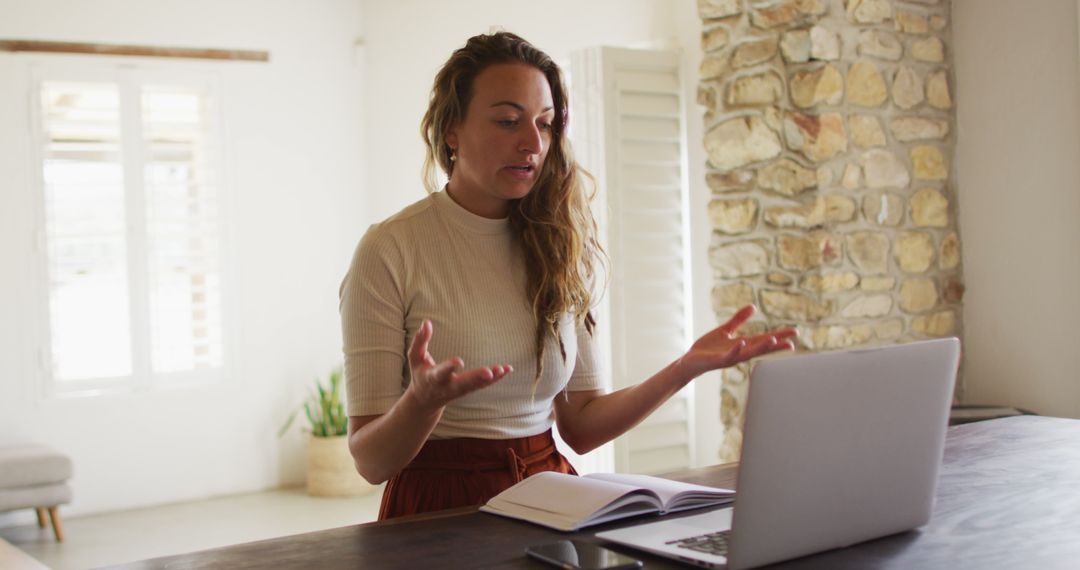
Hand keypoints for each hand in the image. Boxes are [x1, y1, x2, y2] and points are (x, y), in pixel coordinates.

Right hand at [404, 320, 511, 411]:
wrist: (425, 401)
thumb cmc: (419, 374)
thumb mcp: (414, 358)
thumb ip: (420, 341)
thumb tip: (427, 322)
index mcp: (433, 378)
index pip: (441, 372)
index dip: (449, 367)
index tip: (459, 361)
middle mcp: (447, 387)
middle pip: (463, 384)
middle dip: (476, 378)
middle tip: (488, 373)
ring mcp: (459, 391)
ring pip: (476, 386)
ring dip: (490, 379)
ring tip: (503, 369)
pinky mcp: (469, 391)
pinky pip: (483, 386)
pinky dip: (496, 379)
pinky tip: (507, 370)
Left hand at [678, 305, 796, 379]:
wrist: (690, 361)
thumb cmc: (708, 348)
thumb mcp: (725, 330)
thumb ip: (739, 319)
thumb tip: (753, 307)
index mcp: (743, 345)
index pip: (764, 339)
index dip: (779, 336)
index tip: (794, 333)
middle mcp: (740, 352)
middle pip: (761, 348)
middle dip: (776, 345)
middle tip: (792, 343)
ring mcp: (730, 357)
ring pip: (749, 353)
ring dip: (761, 348)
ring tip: (774, 341)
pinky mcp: (718, 360)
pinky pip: (729, 354)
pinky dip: (737, 349)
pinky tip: (743, 342)